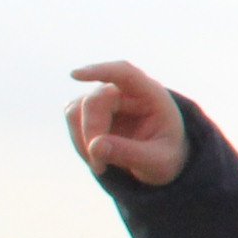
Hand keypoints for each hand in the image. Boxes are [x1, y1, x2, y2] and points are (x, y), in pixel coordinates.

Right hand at [67, 62, 190, 184]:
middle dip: (92, 133)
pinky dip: (79, 142)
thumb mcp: (158, 161)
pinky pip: (72, 120)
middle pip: (94, 101)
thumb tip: (95, 146)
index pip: (124, 73)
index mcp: (151, 94)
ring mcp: (104, 98)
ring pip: (76, 110)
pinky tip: (95, 159)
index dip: (100, 71)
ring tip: (101, 166)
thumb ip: (131, 154)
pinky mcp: (88, 109)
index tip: (75, 75)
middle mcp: (125, 91)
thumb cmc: (165, 154)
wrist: (159, 158)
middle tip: (100, 166)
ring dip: (82, 140)